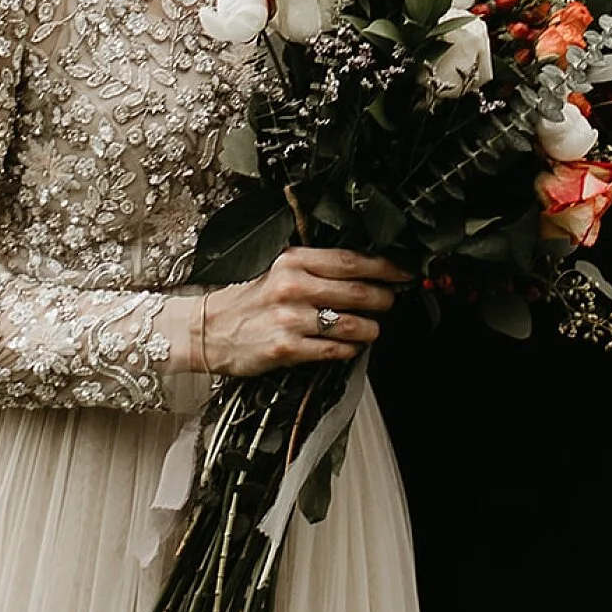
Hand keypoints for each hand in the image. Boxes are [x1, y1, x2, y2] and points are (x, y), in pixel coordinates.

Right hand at [165, 248, 410, 377]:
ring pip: (350, 324)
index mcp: (293, 260)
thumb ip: (316, 267)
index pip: (350, 260)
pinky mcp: (286, 348)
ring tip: (372, 329)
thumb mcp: (278, 269)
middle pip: (357, 291)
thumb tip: (363, 269)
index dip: (383, 267)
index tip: (402, 272)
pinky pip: (333, 351)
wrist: (208, 330)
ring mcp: (289, 318)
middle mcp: (292, 286)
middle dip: (383, 298)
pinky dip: (348, 350)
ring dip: (370, 328)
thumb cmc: (248, 299)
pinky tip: (348, 347)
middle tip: (390, 301)